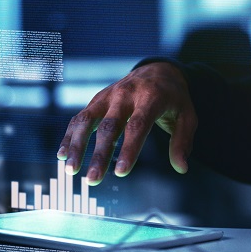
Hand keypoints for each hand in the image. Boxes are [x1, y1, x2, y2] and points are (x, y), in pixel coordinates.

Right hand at [56, 62, 195, 184]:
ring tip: (71, 170)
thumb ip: (183, 141)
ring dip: (77, 145)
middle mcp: (127, 94)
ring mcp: (109, 95)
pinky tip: (63, 155)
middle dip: (100, 154)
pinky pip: (80, 117)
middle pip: (110, 126)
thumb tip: (181, 168)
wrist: (157, 70)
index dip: (129, 149)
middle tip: (93, 180)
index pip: (138, 125)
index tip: (121, 173)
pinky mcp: (98, 99)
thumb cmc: (173, 98)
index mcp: (151, 97)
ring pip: (88, 119)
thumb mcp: (187, 115)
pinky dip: (70, 136)